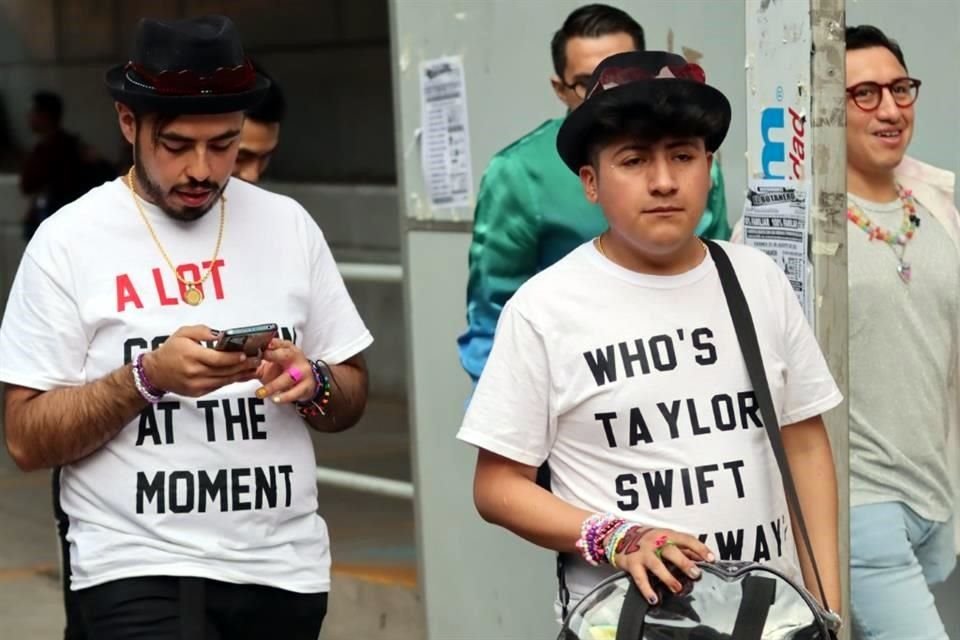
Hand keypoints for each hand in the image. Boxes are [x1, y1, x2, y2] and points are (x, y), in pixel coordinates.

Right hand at [141, 325, 258, 396]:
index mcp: (192, 356)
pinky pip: (219, 386)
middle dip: (244, 365)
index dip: (234, 357)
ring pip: (225, 380)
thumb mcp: (184, 333)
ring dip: (241, 374)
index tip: (246, 353)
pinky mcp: (198, 392)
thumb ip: (203, 331)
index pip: (218, 359)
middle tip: (257, 359)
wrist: (155, 372)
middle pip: (225, 371)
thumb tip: (221, 334)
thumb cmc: (170, 350)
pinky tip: (241, 375)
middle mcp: (195, 372)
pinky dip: (231, 380)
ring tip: (254, 367)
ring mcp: (197, 385)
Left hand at [254, 339, 315, 403]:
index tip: (257, 346)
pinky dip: (284, 397)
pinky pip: (295, 392)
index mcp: (286, 348)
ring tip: (260, 393)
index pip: (277, 342)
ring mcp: (302, 372)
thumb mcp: (272, 363)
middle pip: (285, 355)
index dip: (267, 344)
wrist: (306, 382)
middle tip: (262, 359)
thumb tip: (236, 365)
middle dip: (273, 355)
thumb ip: (257, 362)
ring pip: (287, 378)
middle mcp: (295, 357)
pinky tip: (275, 399)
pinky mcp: (306, 386)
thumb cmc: (285, 370)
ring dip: (272, 386)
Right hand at [612, 526, 713, 604]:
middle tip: (696, 574)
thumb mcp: (666, 539)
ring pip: (656, 564)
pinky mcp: (632, 563)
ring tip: (677, 588)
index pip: (686, 539)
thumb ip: (683, 548)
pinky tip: (654, 599)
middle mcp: (654, 542)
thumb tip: (702, 557)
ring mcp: (642, 553)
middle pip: (671, 551)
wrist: (619, 537)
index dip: (699, 548)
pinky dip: (647, 589)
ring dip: (667, 577)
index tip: (711, 559)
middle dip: (684, 563)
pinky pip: (640, 578)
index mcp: (666, 534)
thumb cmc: (648, 540)